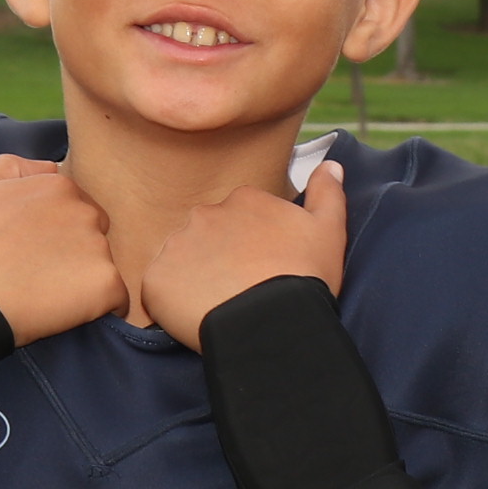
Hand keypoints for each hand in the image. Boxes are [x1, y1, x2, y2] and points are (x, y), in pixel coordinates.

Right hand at [0, 156, 127, 343]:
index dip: (55, 233)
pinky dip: (101, 308)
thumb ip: (18, 167)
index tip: (31, 251)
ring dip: (84, 280)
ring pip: (103, 265)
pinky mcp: (105, 284)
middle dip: (74, 252)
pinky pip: (116, 299)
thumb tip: (52, 168)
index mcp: (58, 186)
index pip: (75, 208)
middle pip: (94, 234)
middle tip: (38, 274)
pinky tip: (69, 314)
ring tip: (45, 295)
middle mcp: (85, 211)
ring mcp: (97, 247)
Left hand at [148, 160, 350, 349]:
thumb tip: (331, 165)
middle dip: (218, 256)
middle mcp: (205, 214)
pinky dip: (172, 302)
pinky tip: (196, 316)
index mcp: (244, 200)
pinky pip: (159, 289)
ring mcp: (178, 245)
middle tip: (240, 288)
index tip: (261, 265)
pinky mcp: (156, 280)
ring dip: (194, 278)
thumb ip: (327, 192)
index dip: (250, 243)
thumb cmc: (305, 277)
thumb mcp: (329, 230)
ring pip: (182, 259)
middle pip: (207, 235)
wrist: (273, 323)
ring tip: (219, 304)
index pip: (239, 216)